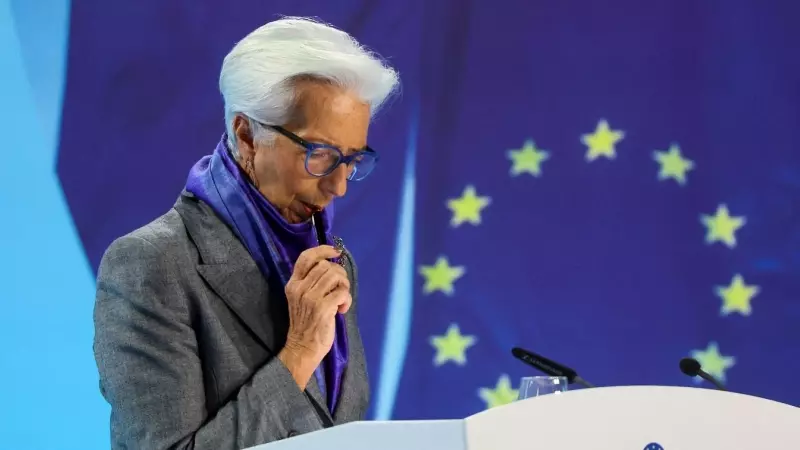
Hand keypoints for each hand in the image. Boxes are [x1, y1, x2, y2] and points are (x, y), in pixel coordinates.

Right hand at [278, 245, 351, 387]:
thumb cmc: (306, 322)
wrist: (302, 347)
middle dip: (340, 274)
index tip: (335, 252)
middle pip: (326, 266)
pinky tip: (342, 309)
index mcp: (293, 284)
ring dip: (344, 286)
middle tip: (340, 289)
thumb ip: (312, 282)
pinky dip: (347, 299)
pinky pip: (342, 292)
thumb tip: (332, 266)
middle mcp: (300, 288)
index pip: (306, 257)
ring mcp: (310, 298)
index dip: (323, 250)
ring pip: (336, 276)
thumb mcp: (301, 298)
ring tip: (341, 299)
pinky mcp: (322, 308)